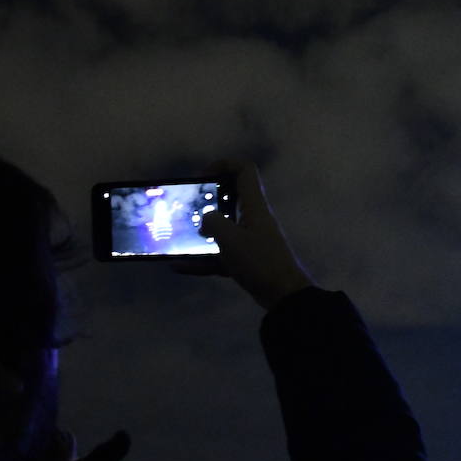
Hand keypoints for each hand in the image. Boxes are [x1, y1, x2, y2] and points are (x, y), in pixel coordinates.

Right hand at [180, 160, 314, 308]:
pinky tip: (178, 266)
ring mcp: (249, 239)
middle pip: (230, 197)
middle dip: (206, 200)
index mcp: (254, 205)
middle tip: (185, 207)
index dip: (223, 164)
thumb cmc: (259, 261)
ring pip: (223, 227)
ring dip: (201, 231)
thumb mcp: (231, 239)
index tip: (202, 176)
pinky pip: (219, 254)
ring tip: (177, 235)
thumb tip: (205, 220)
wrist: (283, 295)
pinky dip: (201, 259)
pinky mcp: (246, 260)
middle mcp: (252, 218)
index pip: (244, 170)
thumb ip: (213, 222)